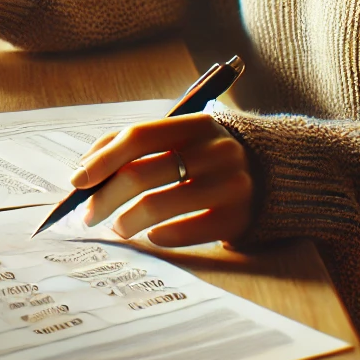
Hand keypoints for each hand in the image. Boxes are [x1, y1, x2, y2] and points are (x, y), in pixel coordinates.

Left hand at [71, 113, 252, 246]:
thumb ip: (142, 144)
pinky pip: (184, 231)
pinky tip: (151, 236)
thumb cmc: (211, 154)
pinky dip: (159, 236)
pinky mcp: (238, 218)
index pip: (139, 136)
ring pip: (158, 206)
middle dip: (105, 197)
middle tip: (87, 214)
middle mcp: (215, 151)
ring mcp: (230, 185)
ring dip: (126, 220)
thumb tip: (87, 168)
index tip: (77, 180)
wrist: (281, 173)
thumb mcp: (186, 136)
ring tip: (118, 227)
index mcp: (196, 123)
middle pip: (142, 174)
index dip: (103, 158)